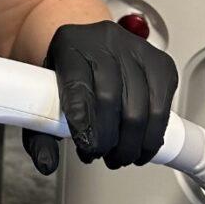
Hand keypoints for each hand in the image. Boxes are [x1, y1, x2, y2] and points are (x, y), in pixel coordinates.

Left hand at [22, 21, 177, 172]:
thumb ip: (41, 132)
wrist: (92, 47)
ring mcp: (136, 48)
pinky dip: (153, 136)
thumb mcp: (47, 95)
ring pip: (140, 108)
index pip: (76, 82)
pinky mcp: (161, 63)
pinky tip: (141, 145)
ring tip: (119, 155)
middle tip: (99, 153)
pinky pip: (163, 107)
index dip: (82, 118)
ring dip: (131, 144)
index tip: (85, 144)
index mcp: (69, 43)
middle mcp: (104, 40)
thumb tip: (46, 163)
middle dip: (106, 138)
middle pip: (110, 98)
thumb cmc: (71, 73)